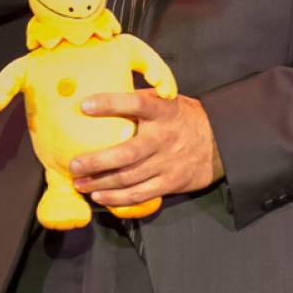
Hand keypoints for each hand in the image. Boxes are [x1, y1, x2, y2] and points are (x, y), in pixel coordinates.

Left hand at [68, 89, 224, 206]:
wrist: (219, 142)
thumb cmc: (182, 117)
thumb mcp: (166, 100)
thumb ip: (140, 100)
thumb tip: (102, 94)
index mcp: (162, 111)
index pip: (135, 103)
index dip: (109, 103)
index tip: (84, 105)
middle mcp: (164, 137)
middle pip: (126, 153)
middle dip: (96, 161)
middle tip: (74, 164)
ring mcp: (167, 163)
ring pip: (129, 178)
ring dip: (101, 183)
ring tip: (80, 183)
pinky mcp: (171, 182)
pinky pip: (140, 194)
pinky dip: (117, 198)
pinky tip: (100, 196)